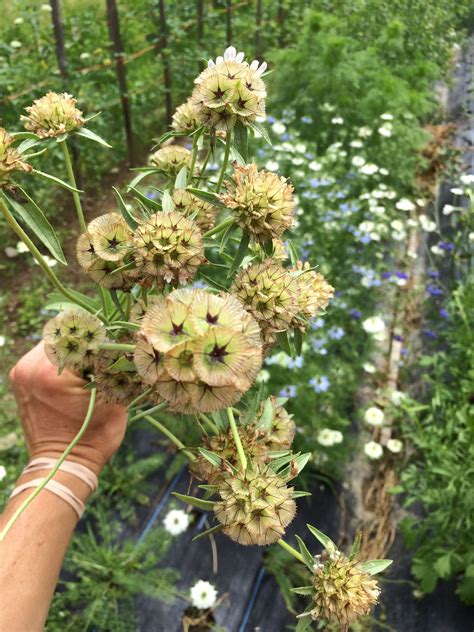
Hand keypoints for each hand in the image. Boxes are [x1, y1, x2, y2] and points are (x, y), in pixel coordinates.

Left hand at [9, 342, 126, 474]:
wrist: (63, 465)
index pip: (81, 335)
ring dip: (74, 347)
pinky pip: (44, 354)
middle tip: (106, 350)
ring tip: (92, 362)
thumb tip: (130, 340)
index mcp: (51, 372)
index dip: (104, 336)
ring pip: (53, 341)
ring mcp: (21, 371)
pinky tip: (77, 370)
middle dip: (87, 339)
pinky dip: (62, 356)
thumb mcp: (114, 399)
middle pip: (64, 333)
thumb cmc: (94, 438)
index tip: (119, 342)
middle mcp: (30, 367)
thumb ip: (118, 366)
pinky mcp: (21, 377)